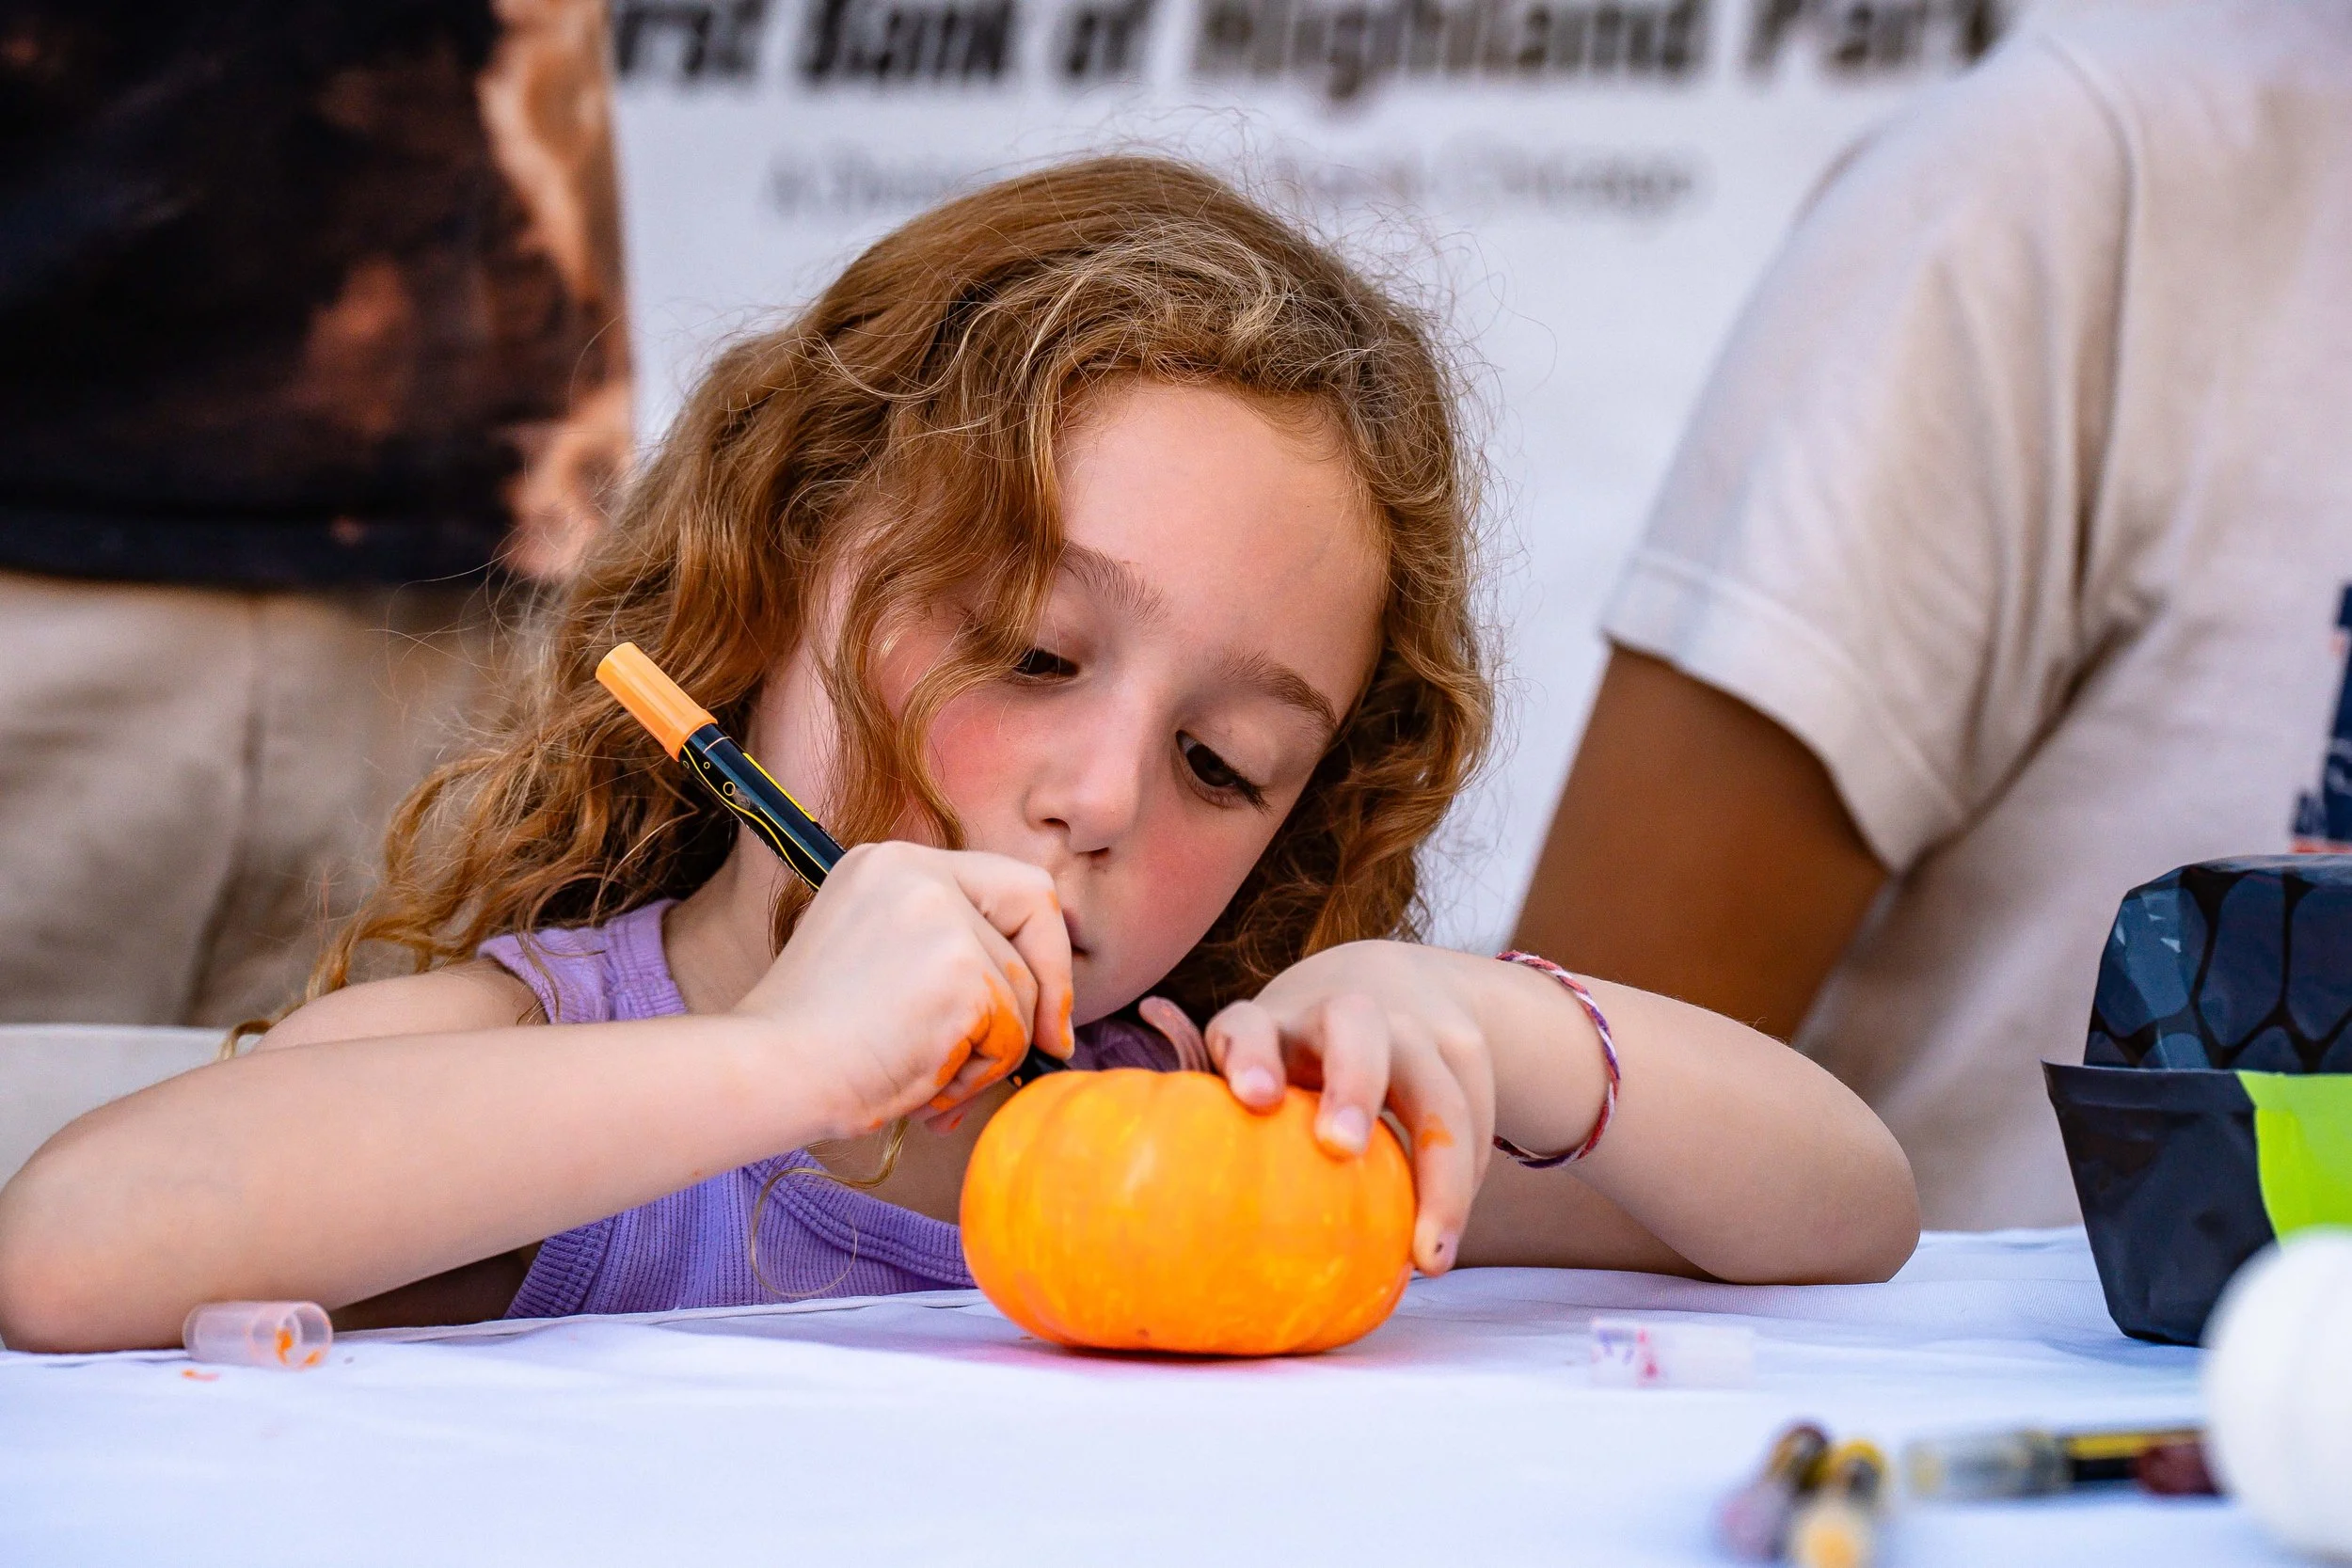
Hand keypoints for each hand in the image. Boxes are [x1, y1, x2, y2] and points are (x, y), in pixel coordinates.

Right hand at [733, 842, 1074, 1139]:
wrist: (771, 1072)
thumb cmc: (814, 1040)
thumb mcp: (878, 960)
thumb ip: (945, 949)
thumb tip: (1037, 995)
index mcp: (892, 864)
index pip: (1010, 882)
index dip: (1041, 942)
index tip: (1042, 1002)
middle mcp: (919, 873)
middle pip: (1035, 919)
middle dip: (1048, 991)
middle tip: (1047, 1048)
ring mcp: (943, 920)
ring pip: (1022, 992)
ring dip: (991, 1052)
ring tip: (929, 1078)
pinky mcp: (962, 972)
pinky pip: (1011, 1033)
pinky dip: (978, 1073)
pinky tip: (926, 1082)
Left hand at [1202, 941, 1497, 1275]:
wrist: (1390, 984)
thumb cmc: (1293, 1064)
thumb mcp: (1254, 1078)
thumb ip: (1216, 1124)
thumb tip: (1168, 1211)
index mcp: (1273, 1023)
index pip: (1249, 1026)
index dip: (1250, 1057)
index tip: (1254, 1099)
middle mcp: (1343, 1012)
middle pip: (1356, 1029)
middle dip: (1352, 1085)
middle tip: (1342, 1150)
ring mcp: (1411, 1026)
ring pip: (1438, 1080)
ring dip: (1442, 1167)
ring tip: (1430, 1254)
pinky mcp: (1463, 1049)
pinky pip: (1478, 1110)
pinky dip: (1468, 1177)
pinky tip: (1448, 1234)